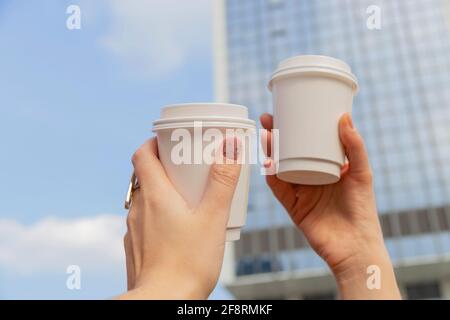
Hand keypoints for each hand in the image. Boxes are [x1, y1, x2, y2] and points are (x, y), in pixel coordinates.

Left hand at [118, 137, 240, 299]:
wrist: (163, 302)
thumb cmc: (188, 263)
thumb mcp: (213, 217)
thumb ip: (223, 181)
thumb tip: (231, 146)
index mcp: (154, 195)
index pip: (142, 154)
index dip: (154, 142)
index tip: (171, 141)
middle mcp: (139, 209)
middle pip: (145, 175)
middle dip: (165, 166)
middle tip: (188, 167)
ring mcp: (134, 229)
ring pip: (145, 199)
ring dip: (163, 191)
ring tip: (188, 197)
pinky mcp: (136, 247)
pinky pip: (145, 220)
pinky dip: (159, 214)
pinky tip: (180, 227)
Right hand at [261, 113, 399, 298]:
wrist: (354, 246)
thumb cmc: (363, 210)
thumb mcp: (362, 173)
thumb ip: (355, 147)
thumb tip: (345, 117)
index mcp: (327, 166)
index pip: (308, 142)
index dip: (296, 127)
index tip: (288, 110)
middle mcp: (310, 176)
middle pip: (288, 152)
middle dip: (276, 135)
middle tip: (269, 119)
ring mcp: (299, 191)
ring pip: (279, 167)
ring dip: (269, 151)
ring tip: (265, 135)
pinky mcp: (292, 206)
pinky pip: (277, 188)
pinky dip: (270, 175)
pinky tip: (266, 162)